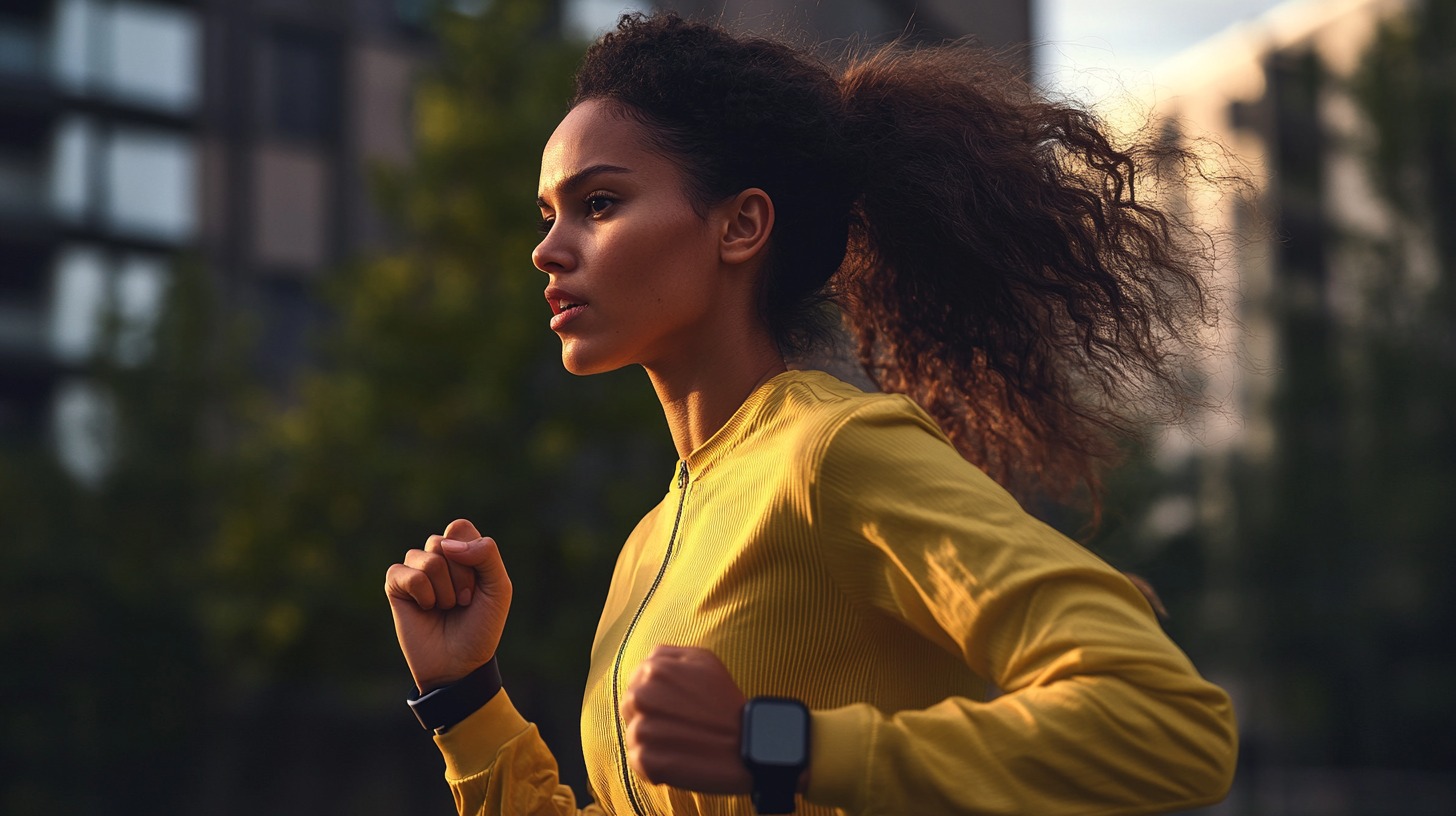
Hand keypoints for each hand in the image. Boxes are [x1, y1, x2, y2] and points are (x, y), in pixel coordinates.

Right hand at [385, 519, 511, 692]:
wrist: (460, 663)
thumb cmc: (481, 626)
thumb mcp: (498, 588)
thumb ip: (486, 555)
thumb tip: (447, 543)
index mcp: (462, 551)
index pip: (459, 527)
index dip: (470, 554)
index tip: (478, 584)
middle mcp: (436, 556)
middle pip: (443, 543)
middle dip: (460, 577)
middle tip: (463, 601)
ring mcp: (414, 570)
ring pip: (427, 560)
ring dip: (444, 591)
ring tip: (446, 607)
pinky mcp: (395, 586)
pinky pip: (405, 574)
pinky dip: (424, 595)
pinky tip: (426, 609)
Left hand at [620, 645, 752, 794]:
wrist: (746, 744)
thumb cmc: (726, 701)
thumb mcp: (703, 660)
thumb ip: (668, 655)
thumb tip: (647, 662)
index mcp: (653, 669)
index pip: (635, 681)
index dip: (655, 695)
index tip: (676, 706)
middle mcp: (641, 695)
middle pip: (628, 707)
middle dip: (649, 716)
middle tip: (679, 725)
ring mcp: (641, 728)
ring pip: (633, 734)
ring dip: (652, 740)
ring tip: (681, 741)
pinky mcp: (645, 759)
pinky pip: (637, 760)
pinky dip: (654, 764)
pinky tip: (679, 758)